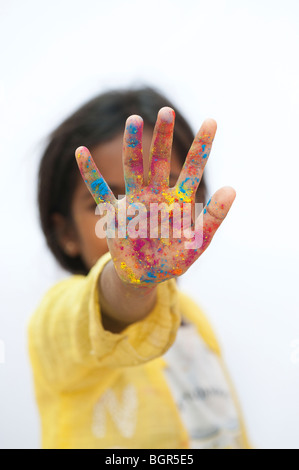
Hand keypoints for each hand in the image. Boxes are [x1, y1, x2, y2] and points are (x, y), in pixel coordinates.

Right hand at [75, 107, 235, 286]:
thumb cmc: (172, 259)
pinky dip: (91, 175)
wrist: (145, 276)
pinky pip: (100, 192)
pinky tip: (81, 152)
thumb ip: (214, 217)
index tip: (212, 121)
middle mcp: (156, 196)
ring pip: (133, 169)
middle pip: (160, 162)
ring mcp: (134, 203)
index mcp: (178, 201)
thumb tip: (232, 188)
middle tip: (167, 111)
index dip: (202, 147)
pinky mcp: (116, 216)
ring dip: (133, 146)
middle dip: (163, 138)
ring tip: (134, 120)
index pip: (193, 169)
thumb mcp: (197, 242)